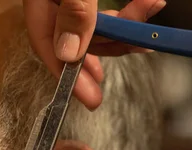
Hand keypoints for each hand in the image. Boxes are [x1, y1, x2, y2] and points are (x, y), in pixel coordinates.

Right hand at [23, 0, 166, 109]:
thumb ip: (72, 10)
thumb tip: (69, 52)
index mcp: (40, 2)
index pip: (47, 46)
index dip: (69, 76)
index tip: (90, 99)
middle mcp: (54, 4)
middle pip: (78, 39)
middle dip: (111, 49)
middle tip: (140, 52)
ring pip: (96, 26)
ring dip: (126, 28)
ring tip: (151, 18)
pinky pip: (105, 10)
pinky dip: (126, 14)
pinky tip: (146, 6)